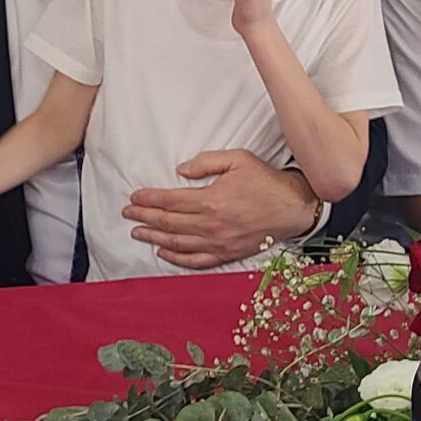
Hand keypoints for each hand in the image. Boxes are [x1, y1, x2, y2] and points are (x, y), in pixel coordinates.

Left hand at [123, 151, 318, 269]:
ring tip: (137, 232)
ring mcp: (218, 243)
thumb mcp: (238, 159)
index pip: (170, 201)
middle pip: (169, 223)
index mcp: (211, 200)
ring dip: (154, 237)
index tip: (134, 198)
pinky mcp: (226, 254)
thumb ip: (206, 162)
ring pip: (177, 243)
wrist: (293, 208)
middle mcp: (211, 225)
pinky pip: (195, 261)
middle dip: (144, 217)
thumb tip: (180, 170)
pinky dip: (176, 258)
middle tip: (128, 214)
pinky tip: (163, 252)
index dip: (149, 200)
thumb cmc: (265, 181)